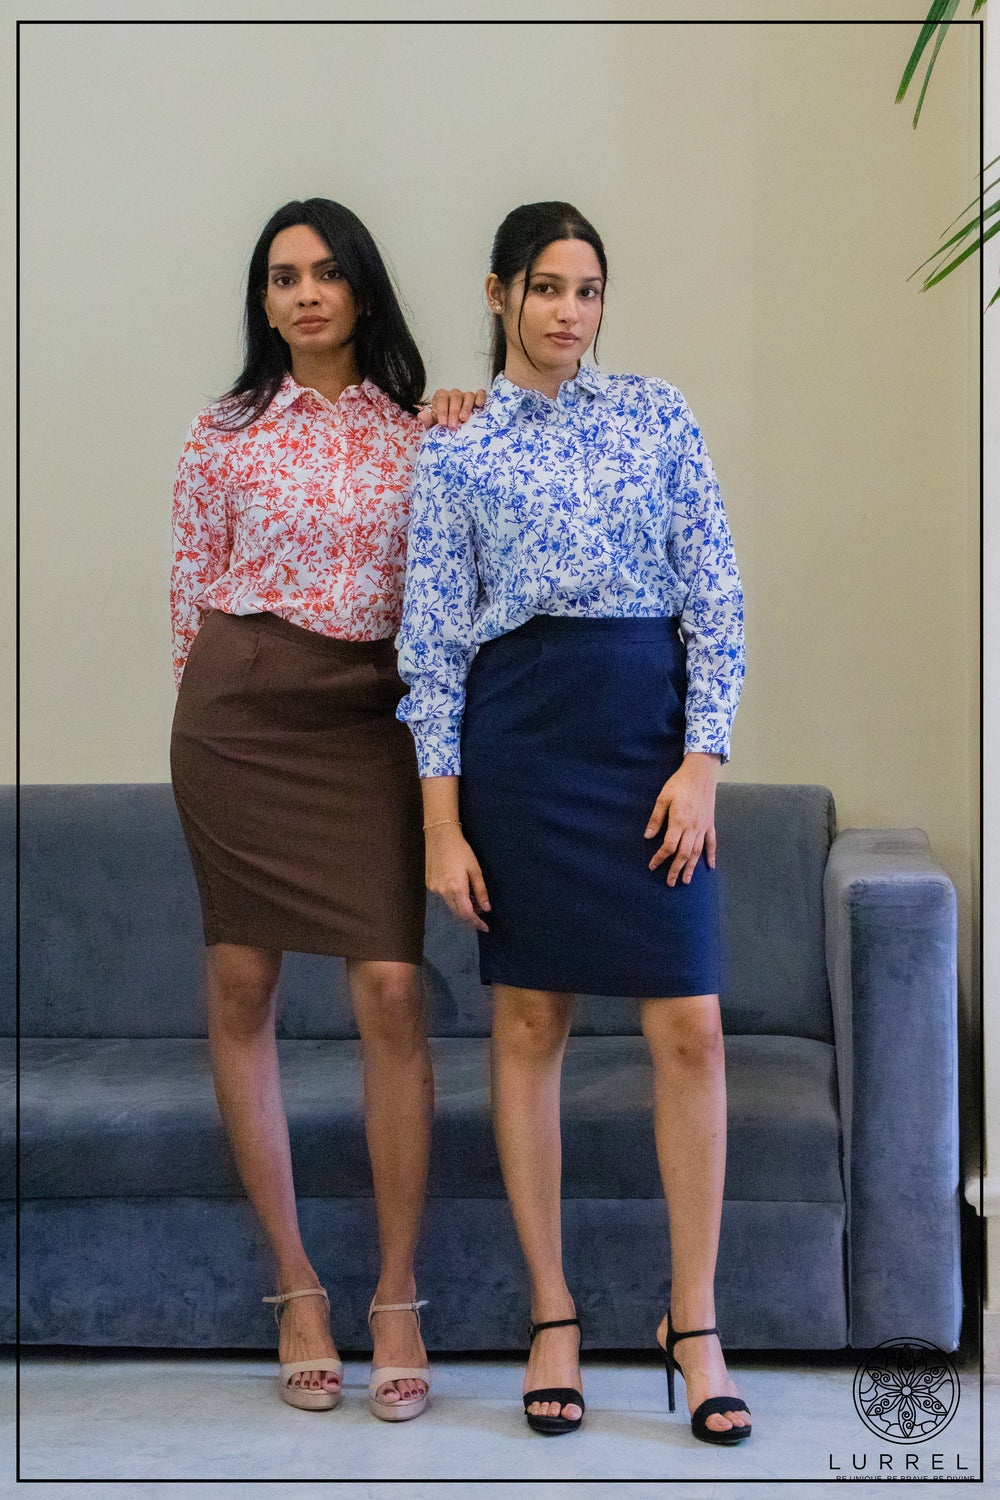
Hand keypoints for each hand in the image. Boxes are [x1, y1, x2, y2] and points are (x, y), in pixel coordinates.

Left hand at [417, 388, 487, 430]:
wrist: (456, 430)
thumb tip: (421, 416)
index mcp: (442, 397)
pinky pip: (480, 394)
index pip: (441, 398)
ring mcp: (467, 396)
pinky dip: (480, 398)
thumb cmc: (446, 426)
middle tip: (453, 426)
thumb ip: (429, 420)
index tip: (442, 423)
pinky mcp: (478, 399)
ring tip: (464, 419)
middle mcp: (454, 394)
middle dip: (453, 412)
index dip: (441, 410)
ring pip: (468, 396)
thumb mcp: (435, 425)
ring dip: (466, 407)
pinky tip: (479, 406)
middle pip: (454, 397)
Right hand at [425, 824, 490, 930]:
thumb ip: (481, 891)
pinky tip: (459, 890)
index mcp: (456, 888)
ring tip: (471, 897)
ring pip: (450, 906)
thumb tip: (487, 908)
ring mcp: (434, 889)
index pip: (467, 914)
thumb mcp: (475, 870)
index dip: (476, 923)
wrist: (441, 837)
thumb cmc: (461, 851)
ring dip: (461, 907)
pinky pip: (443, 898)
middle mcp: (443, 891)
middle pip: (458, 913)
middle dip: (470, 916)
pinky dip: (453, 899)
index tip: (485, 928)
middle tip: (481, 910)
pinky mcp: (429, 885)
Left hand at [644, 753, 719, 885]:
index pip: (668, 846)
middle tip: (670, 883)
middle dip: (676, 869)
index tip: (652, 866)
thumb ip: (656, 819)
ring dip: (691, 867)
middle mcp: (692, 827)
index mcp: (679, 821)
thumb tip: (647, 836)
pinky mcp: (710, 823)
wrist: (701, 772)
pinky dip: (711, 855)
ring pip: (698, 852)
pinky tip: (710, 866)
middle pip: (684, 854)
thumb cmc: (679, 783)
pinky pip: (712, 842)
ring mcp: (703, 826)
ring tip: (686, 880)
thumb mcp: (663, 798)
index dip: (660, 858)